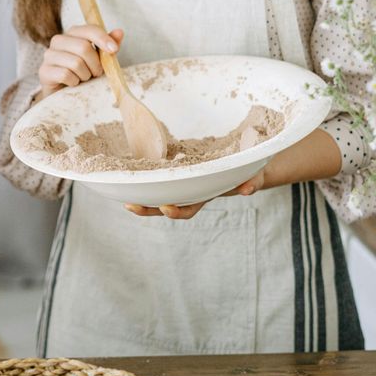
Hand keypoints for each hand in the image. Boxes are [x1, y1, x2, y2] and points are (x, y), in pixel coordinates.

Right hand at [37, 24, 124, 98]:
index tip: (114, 50)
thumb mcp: (100, 59)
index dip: (103, 39)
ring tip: (83, 78)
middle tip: (96, 73)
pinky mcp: (44, 71)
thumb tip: (120, 32)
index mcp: (73, 33)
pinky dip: (74, 82)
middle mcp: (58, 40)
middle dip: (95, 64)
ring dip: (85, 75)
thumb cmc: (84, 73)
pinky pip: (65, 75)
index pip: (89, 29)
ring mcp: (49, 55)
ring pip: (75, 63)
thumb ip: (109, 46)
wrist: (65, 94)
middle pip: (84, 47)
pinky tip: (73, 83)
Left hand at [124, 169, 266, 219]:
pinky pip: (159, 175)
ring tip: (124, 192)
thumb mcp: (252, 175)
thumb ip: (251, 182)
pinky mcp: (178, 169)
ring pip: (159, 191)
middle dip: (147, 208)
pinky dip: (145, 175)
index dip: (176, 211)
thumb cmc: (248, 172)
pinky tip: (128, 172)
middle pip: (165, 204)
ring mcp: (183, 181)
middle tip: (130, 206)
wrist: (245, 164)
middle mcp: (190, 191)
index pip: (188, 208)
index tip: (165, 208)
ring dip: (142, 193)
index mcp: (204, 195)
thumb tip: (248, 189)